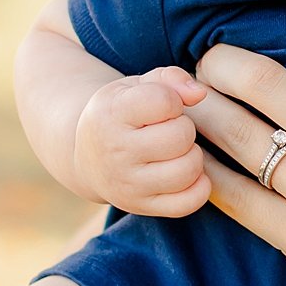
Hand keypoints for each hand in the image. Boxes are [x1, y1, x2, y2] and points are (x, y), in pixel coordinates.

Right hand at [73, 68, 208, 216]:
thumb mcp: (136, 86)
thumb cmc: (121, 113)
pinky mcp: (141, 206)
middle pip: (181, 136)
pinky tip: (185, 173)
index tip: (163, 106)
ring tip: (176, 151)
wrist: (86, 156)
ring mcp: (127, 184)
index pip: (164, 102)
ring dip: (192, 156)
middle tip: (170, 130)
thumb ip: (170, 79)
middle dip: (184, 128)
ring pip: (188, 170)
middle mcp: (115, 152)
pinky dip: (198, 187)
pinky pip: (189, 202)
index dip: (174, 100)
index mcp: (111, 113)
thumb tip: (199, 94)